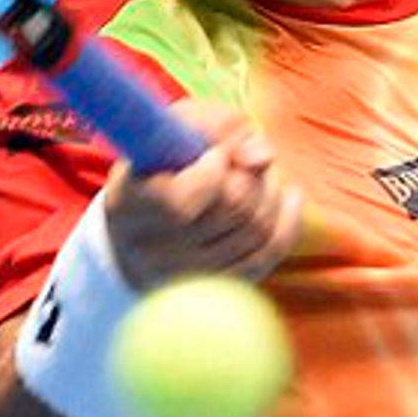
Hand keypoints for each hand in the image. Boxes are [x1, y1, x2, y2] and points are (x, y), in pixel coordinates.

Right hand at [102, 99, 302, 290]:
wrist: (140, 221)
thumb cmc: (160, 161)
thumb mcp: (176, 128)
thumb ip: (218, 129)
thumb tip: (262, 157)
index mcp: (127, 206)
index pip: (182, 202)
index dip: (214, 168)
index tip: (216, 153)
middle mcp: (150, 253)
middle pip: (233, 210)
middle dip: (252, 174)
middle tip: (248, 157)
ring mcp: (183, 278)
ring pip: (256, 230)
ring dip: (271, 191)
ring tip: (263, 171)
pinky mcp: (214, 289)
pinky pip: (268, 256)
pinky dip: (287, 222)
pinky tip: (290, 196)